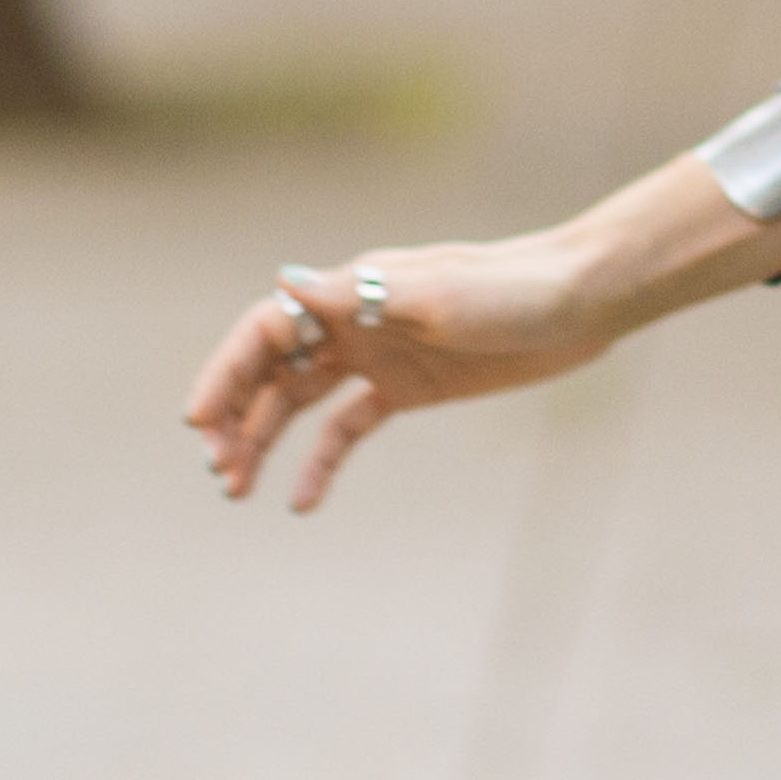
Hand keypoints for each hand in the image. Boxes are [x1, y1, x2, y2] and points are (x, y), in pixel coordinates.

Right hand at [181, 234, 608, 510]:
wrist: (582, 301)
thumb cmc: (514, 290)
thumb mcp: (439, 296)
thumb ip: (363, 296)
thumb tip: (284, 279)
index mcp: (355, 291)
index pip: (266, 329)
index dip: (225, 371)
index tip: (198, 421)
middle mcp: (356, 322)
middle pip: (272, 369)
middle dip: (236, 415)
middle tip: (219, 469)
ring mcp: (381, 356)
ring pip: (300, 401)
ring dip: (265, 440)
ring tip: (237, 488)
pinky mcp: (411, 387)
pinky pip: (349, 426)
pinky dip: (322, 461)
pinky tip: (300, 500)